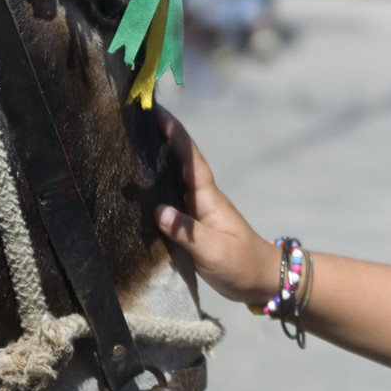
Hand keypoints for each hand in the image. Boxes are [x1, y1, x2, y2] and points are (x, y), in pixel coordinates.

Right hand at [153, 107, 278, 303]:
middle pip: (179, 161)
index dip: (174, 133)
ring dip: (156, 159)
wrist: (261, 281)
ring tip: (129, 142)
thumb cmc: (242, 264)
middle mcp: (201, 198)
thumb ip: (187, 232)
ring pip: (173, 178)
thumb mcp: (214, 251)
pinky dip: (155, 187)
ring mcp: (197, 210)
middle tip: (134, 117)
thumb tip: (158, 211)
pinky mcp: (193, 225)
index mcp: (208, 198)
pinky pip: (171, 199)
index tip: (156, 110)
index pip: (190, 158)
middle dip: (161, 137)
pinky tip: (138, 186)